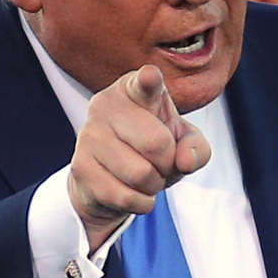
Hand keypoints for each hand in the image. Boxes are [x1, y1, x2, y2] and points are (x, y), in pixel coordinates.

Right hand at [73, 65, 209, 245]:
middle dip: (168, 164)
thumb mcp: (183, 142)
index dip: (149, 80)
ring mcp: (89, 135)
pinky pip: (125, 196)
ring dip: (153, 185)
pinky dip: (140, 202)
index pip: (145, 83)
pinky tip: (132, 191)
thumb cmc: (152, 149)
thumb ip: (197, 147)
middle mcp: (106, 105)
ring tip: (145, 176)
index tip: (150, 74)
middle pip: (157, 144)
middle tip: (160, 163)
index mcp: (134, 89)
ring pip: (141, 174)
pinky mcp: (80, 168)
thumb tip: (186, 161)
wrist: (110, 178)